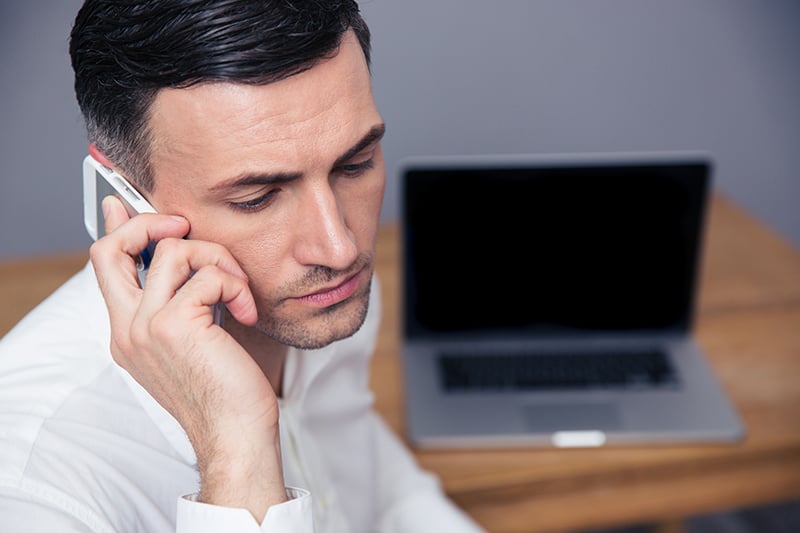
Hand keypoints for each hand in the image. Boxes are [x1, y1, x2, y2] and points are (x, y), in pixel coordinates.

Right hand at [90, 196, 286, 518]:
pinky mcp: (174, 325)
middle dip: (148, 222)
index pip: (103, 267)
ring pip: (172, 250)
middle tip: (184, 226)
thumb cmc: (224, 390)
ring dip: (218, 260)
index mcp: (128, 332)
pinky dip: (236, 286)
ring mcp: (145, 327)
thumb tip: (182, 259)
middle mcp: (127, 329)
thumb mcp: (195, 339)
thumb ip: (182, 300)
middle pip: (109, 249)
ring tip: (237, 291)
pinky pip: (208, 275)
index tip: (127, 205)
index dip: (116, 228)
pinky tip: (246, 314)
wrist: (235, 434)